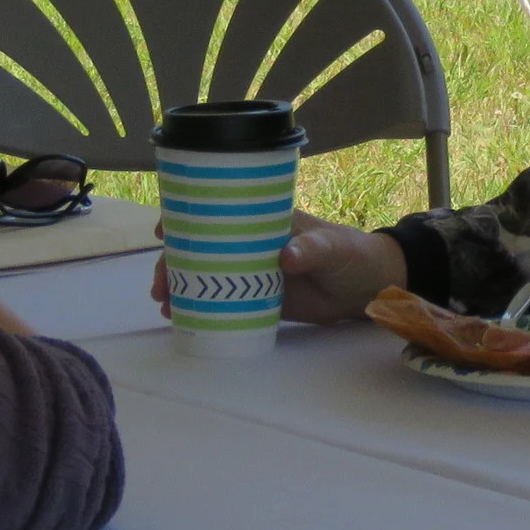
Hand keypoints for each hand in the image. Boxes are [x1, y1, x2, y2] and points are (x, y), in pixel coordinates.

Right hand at [151, 210, 405, 325]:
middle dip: (175, 260)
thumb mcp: (336, 248)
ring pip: (206, 274)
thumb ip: (314, 249)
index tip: (164, 230)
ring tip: (165, 304)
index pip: (222, 211)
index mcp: (268, 221)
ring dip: (181, 285)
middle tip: (160, 283)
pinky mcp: (257, 299)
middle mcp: (253, 243)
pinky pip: (221, 301)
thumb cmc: (353, 256)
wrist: (369, 289)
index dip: (189, 216)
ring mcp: (252, 271)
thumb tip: (285, 256)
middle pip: (203, 246)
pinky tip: (181, 318)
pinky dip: (199, 307)